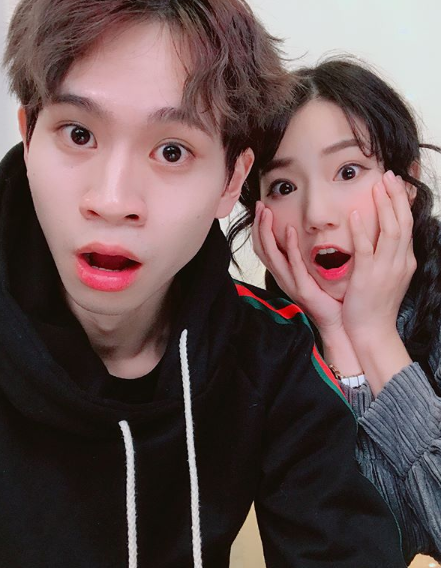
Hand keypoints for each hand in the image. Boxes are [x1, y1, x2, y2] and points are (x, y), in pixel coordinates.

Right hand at [252, 201, 343, 333]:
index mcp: (284, 273)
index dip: (259, 228)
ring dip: (267, 232)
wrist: (338, 323)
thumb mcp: (312, 274)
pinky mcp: (303, 289)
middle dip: (258, 226)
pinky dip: (289, 247)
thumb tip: (308, 235)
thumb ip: (307, 257)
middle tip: (259, 206)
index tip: (261, 208)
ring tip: (266, 213)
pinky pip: (293, 265)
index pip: (264, 248)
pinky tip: (290, 230)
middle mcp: (283, 278)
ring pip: (271, 255)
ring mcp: (291, 283)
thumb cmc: (328, 299)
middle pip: (261, 249)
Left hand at [342, 171, 415, 342]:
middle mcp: (400, 261)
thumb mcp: (391, 276)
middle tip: (389, 175)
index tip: (398, 183)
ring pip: (390, 231)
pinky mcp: (368, 276)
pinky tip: (357, 214)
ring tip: (378, 185)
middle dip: (397, 196)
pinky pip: (366, 249)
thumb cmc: (377, 304)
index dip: (404, 202)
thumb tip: (386, 236)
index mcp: (405, 260)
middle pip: (402, 222)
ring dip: (385, 206)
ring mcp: (386, 269)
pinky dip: (362, 230)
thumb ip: (390, 255)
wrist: (373, 331)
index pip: (408, 224)